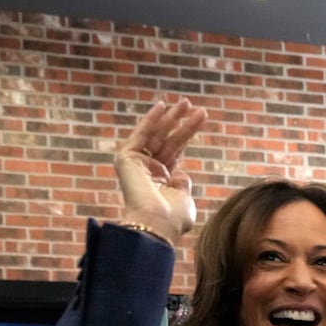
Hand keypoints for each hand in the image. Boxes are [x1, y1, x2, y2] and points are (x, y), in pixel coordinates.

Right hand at [114, 99, 207, 238]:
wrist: (157, 223)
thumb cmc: (173, 219)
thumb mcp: (184, 198)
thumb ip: (182, 184)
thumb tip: (182, 174)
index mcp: (161, 179)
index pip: (174, 150)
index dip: (186, 134)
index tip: (198, 117)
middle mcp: (147, 169)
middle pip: (167, 139)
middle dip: (179, 122)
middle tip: (192, 104)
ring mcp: (136, 163)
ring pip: (157, 134)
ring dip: (171, 117)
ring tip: (186, 102)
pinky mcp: (127, 158)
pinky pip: (141, 134)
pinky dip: (151, 119)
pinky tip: (162, 106)